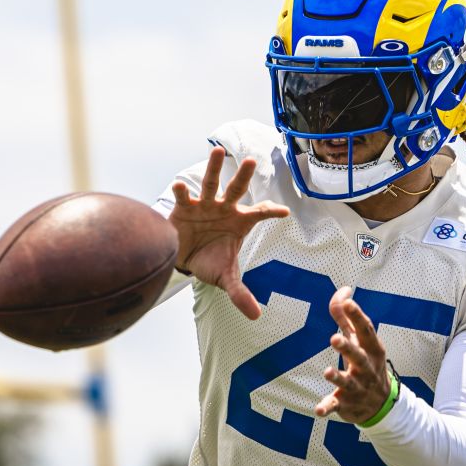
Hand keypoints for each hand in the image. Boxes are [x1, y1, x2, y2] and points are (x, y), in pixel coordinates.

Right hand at [169, 147, 289, 319]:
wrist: (181, 261)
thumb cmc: (209, 262)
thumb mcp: (226, 278)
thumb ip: (241, 294)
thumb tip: (257, 316)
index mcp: (239, 223)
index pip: (259, 214)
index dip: (270, 211)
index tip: (284, 211)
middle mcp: (223, 209)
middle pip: (236, 190)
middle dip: (243, 176)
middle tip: (252, 161)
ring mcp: (204, 205)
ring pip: (211, 183)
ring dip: (214, 167)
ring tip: (217, 149)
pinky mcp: (184, 207)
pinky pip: (185, 196)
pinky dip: (183, 190)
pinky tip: (181, 185)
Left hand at [314, 287, 390, 423]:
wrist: (381, 405)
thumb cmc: (367, 363)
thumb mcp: (360, 340)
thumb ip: (347, 316)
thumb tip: (344, 290)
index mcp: (372, 349)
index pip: (366, 330)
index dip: (357, 316)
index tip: (348, 302)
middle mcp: (367, 368)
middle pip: (358, 356)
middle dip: (347, 347)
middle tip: (334, 338)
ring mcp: (357, 387)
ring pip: (348, 382)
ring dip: (337, 377)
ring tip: (327, 372)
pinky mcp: (346, 403)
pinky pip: (337, 406)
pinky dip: (328, 407)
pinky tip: (319, 410)